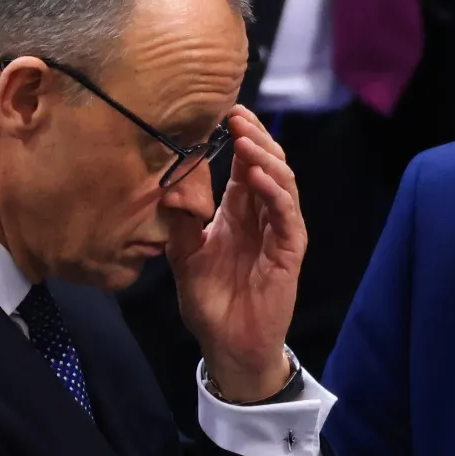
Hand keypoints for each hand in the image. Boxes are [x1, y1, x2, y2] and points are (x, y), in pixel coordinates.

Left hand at [170, 105, 305, 401]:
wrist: (229, 344)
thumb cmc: (211, 302)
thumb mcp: (183, 255)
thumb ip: (178, 221)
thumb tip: (164, 185)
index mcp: (239, 212)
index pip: (244, 164)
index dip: (238, 137)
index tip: (223, 111)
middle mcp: (262, 216)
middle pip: (268, 164)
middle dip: (255, 137)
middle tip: (236, 115)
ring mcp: (279, 232)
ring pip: (283, 183)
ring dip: (266, 158)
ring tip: (246, 139)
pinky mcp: (289, 252)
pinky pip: (287, 216)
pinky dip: (275, 193)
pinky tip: (258, 176)